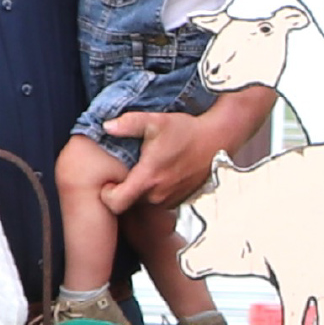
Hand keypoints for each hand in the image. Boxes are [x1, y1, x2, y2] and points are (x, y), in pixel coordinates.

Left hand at [102, 110, 223, 212]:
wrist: (217, 140)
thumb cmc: (187, 131)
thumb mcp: (156, 121)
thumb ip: (129, 123)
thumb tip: (107, 126)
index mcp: (148, 178)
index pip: (115, 203)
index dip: (106, 194)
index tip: (110, 181)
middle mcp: (158, 194)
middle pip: (128, 202)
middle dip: (124, 189)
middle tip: (128, 169)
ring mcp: (170, 199)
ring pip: (143, 202)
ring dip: (140, 190)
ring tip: (147, 169)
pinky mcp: (179, 200)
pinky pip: (158, 201)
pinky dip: (155, 191)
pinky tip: (161, 173)